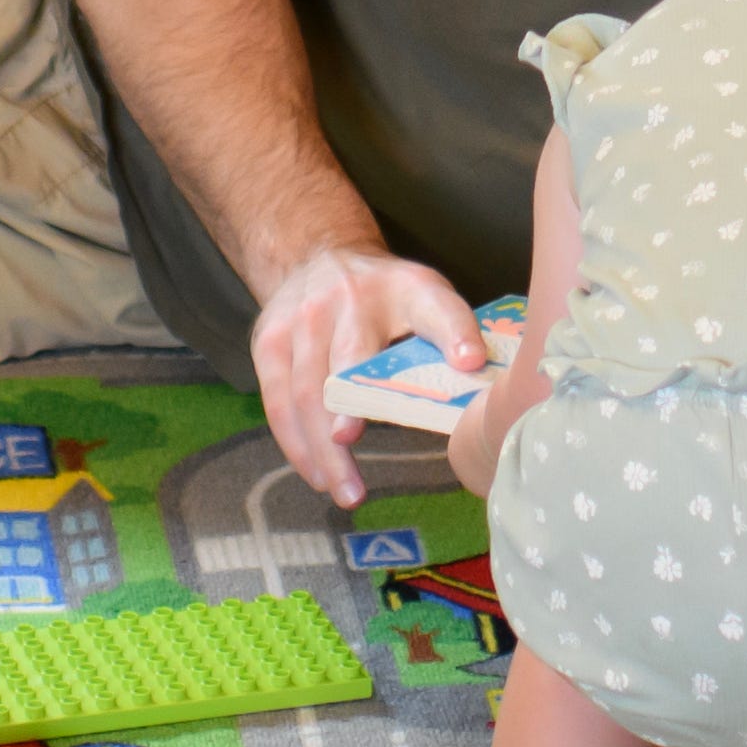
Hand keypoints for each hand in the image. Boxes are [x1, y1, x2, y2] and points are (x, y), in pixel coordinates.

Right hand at [244, 248, 478, 506]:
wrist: (318, 254)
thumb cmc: (387, 295)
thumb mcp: (428, 299)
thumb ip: (453, 338)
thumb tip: (477, 387)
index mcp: (406, 290)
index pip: (438, 309)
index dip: (455, 335)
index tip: (470, 362)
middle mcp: (349, 300)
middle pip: (349, 361)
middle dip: (348, 409)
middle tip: (355, 452)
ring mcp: (302, 320)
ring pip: (308, 392)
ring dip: (323, 448)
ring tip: (346, 491)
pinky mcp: (269, 342)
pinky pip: (278, 401)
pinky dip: (296, 443)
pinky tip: (316, 474)